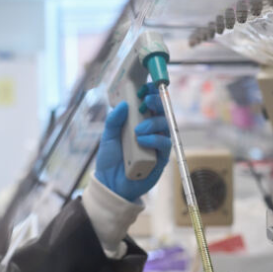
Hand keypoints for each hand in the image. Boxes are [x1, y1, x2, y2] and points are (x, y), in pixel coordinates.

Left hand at [95, 83, 170, 201]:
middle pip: (161, 111)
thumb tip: (123, 104)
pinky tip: (143, 140)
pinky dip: (155, 140)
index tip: (145, 87)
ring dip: (153, 123)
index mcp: (139, 123)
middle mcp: (151, 131)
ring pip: (165, 126)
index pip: (149, 104)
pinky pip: (164, 144)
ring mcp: (157, 144)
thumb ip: (113, 121)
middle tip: (145, 100)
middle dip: (156, 102)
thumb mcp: (107, 137)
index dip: (150, 94)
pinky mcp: (161, 158)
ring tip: (138, 129)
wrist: (110, 184)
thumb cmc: (110, 160)